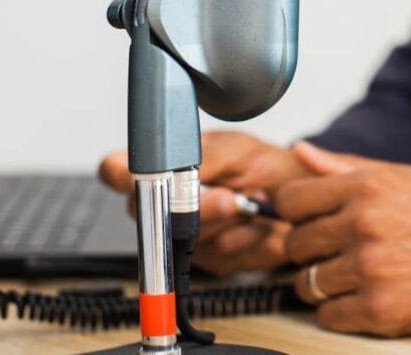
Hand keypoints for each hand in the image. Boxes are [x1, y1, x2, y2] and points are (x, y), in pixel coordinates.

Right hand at [98, 130, 312, 273]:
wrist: (295, 196)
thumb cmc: (261, 164)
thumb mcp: (236, 149)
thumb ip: (203, 159)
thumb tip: (175, 170)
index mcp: (161, 167)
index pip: (115, 170)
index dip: (118, 175)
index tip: (146, 179)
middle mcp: (163, 204)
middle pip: (151, 217)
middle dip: (198, 208)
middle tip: (229, 197)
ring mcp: (182, 236)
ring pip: (189, 239)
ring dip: (229, 223)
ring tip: (251, 203)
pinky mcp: (209, 261)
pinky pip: (220, 257)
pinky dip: (247, 239)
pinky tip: (257, 224)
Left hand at [276, 142, 410, 336]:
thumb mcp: (398, 177)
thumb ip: (342, 166)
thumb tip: (299, 151)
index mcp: (364, 187)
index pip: (289, 200)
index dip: (295, 212)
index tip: (309, 220)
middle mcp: (363, 225)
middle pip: (294, 243)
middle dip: (309, 250)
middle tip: (334, 251)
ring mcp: (371, 269)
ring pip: (306, 283)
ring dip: (322, 283)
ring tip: (351, 276)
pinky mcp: (380, 310)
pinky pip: (328, 316)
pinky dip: (339, 312)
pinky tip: (361, 298)